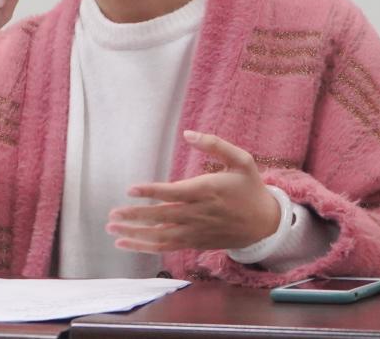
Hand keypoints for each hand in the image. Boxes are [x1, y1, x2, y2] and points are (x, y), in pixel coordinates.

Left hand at [106, 130, 281, 252]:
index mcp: (207, 190)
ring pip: (161, 235)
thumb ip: (216, 144)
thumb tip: (189, 133)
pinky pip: (167, 246)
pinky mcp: (195, 242)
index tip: (131, 189)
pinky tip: (126, 243)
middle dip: (136, 216)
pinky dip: (146, 246)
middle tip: (113, 213)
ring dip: (136, 233)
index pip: (174, 193)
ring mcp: (196, 230)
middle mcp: (199, 213)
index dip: (152, 192)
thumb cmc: (251, 188)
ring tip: (112, 228)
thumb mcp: (242, 160)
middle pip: (163, 216)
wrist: (267, 224)